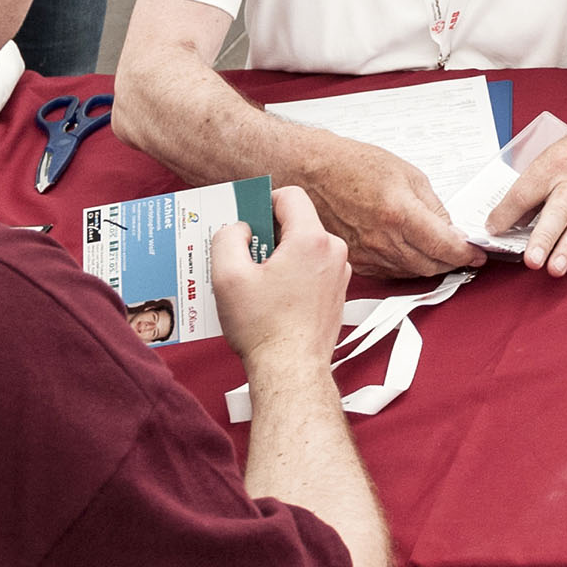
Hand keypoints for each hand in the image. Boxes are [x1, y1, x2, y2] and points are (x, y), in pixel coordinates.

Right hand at [212, 184, 353, 369]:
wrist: (291, 370)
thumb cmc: (264, 329)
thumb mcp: (228, 276)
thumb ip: (227, 238)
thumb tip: (238, 228)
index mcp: (311, 239)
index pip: (290, 196)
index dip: (263, 202)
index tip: (245, 220)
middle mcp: (333, 251)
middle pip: (296, 222)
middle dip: (267, 234)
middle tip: (242, 256)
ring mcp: (339, 273)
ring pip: (303, 247)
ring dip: (278, 256)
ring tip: (253, 282)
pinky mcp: (336, 292)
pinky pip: (311, 268)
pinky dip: (290, 274)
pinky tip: (269, 296)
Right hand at [291, 134, 479, 281]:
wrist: (312, 173)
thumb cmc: (353, 166)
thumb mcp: (407, 174)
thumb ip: (433, 206)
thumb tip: (450, 229)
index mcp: (400, 214)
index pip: (444, 246)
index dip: (466, 253)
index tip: (478, 254)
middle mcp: (383, 240)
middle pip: (430, 265)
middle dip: (452, 262)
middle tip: (463, 254)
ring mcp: (368, 254)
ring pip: (411, 272)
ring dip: (431, 266)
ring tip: (441, 254)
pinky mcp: (356, 262)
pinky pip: (391, 272)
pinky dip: (407, 266)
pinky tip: (413, 254)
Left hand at [488, 107, 566, 281]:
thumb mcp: (553, 157)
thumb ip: (532, 188)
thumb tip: (509, 219)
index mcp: (554, 167)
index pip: (526, 192)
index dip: (507, 213)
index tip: (492, 229)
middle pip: (558, 212)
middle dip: (544, 237)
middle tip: (532, 259)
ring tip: (555, 269)